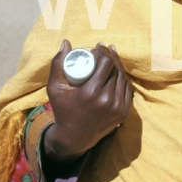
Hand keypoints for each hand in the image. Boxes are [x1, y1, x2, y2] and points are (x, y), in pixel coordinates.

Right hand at [44, 40, 132, 162]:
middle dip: (110, 57)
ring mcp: (118, 108)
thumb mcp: (54, 88)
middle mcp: (107, 100)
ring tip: (110, 58)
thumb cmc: (62, 110)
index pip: (106, 63)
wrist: (74, 138)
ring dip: (118, 66)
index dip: (103, 52)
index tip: (96, 49)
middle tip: (102, 51)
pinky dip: (123, 79)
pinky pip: (127, 90)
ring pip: (123, 79)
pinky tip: (118, 71)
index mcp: (91, 93)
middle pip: (115, 69)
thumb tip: (66, 42)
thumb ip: (57, 64)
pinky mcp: (124, 113)